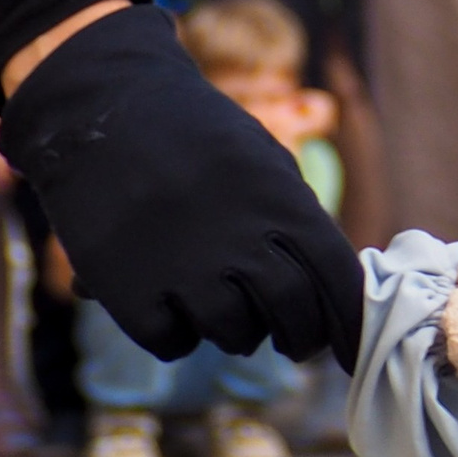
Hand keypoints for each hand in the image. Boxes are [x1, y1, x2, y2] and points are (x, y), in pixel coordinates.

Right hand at [0, 2, 361, 368]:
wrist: (107, 111)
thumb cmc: (195, 134)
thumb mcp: (263, 159)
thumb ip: (295, 217)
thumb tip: (329, 284)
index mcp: (282, 200)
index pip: (337, 277)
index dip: (349, 320)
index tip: (350, 346)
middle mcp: (241, 239)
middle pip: (294, 316)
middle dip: (301, 338)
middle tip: (296, 342)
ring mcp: (185, 270)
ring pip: (236, 336)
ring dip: (238, 331)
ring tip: (226, 305)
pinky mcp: (131, 294)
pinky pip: (173, 343)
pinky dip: (176, 333)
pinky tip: (171, 304)